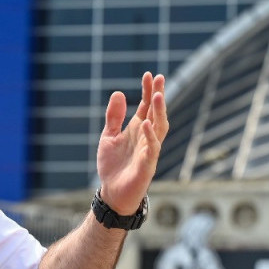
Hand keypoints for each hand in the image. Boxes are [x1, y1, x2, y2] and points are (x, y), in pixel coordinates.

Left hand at [96, 71, 167, 214]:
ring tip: (157, 96)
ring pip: (160, 128)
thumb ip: (114, 117)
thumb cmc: (113, 166)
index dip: (148, 91)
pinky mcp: (147, 166)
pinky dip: (150, 137)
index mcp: (138, 130)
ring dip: (159, 112)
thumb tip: (118, 92)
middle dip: (158, 96)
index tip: (149, 74)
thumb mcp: (109, 137)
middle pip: (156, 113)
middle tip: (159, 79)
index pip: (146, 106)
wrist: (112, 193)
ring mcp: (149, 151)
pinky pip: (152, 149)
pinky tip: (146, 124)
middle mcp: (147, 138)